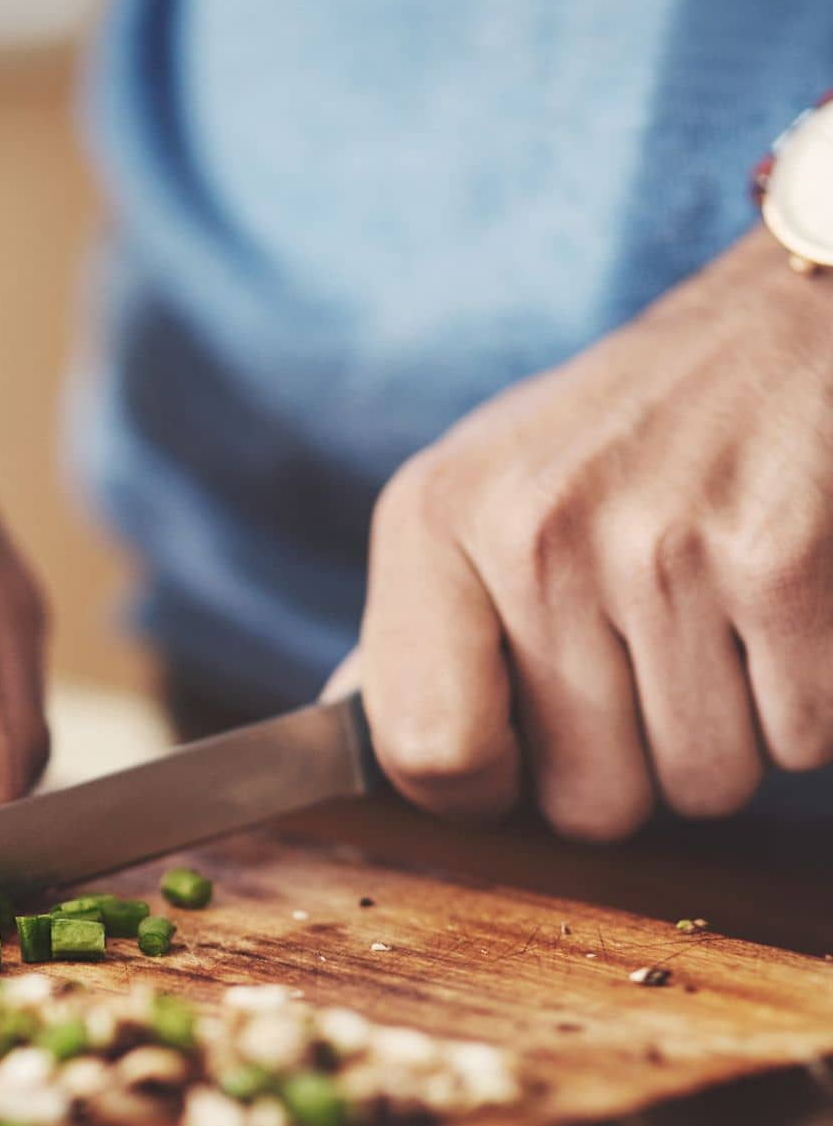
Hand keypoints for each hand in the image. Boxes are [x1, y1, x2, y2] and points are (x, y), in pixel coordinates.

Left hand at [352, 231, 832, 837]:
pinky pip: (800, 738)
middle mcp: (531, 530)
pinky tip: (776, 611)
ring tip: (711, 626)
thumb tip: (339, 733)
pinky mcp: (779, 559)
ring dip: (724, 738)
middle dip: (628, 767)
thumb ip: (411, 627)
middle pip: (588, 803)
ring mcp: (658, 546)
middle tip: (643, 665)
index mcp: (431, 517)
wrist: (784, 322)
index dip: (481, 791)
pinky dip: (805, 702)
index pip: (426, 753)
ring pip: (702, 784)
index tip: (517, 759)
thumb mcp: (475, 496)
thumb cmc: (615, 436)